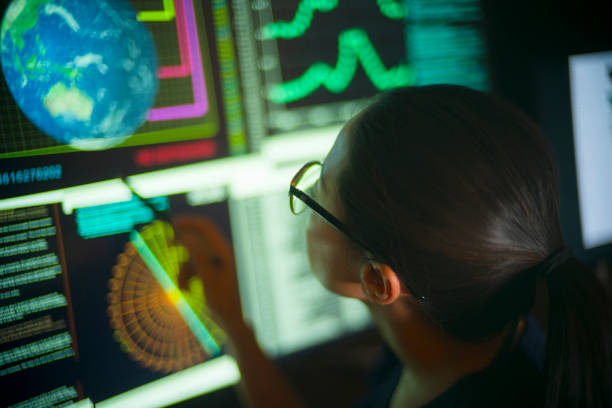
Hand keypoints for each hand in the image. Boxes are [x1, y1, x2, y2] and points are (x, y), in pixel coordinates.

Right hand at [173, 215, 244, 332]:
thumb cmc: (224, 302)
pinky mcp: (216, 273)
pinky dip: (190, 277)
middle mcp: (224, 254)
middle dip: (183, 246)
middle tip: (167, 245)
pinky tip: (187, 291)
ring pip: (195, 257)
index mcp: (225, 251)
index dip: (187, 222)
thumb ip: (198, 256)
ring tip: (182, 289)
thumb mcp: (207, 278)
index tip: (170, 224)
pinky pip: (198, 268)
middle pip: (199, 240)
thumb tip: (186, 236)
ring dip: (184, 270)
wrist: (234, 322)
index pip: (205, 227)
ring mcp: (220, 264)